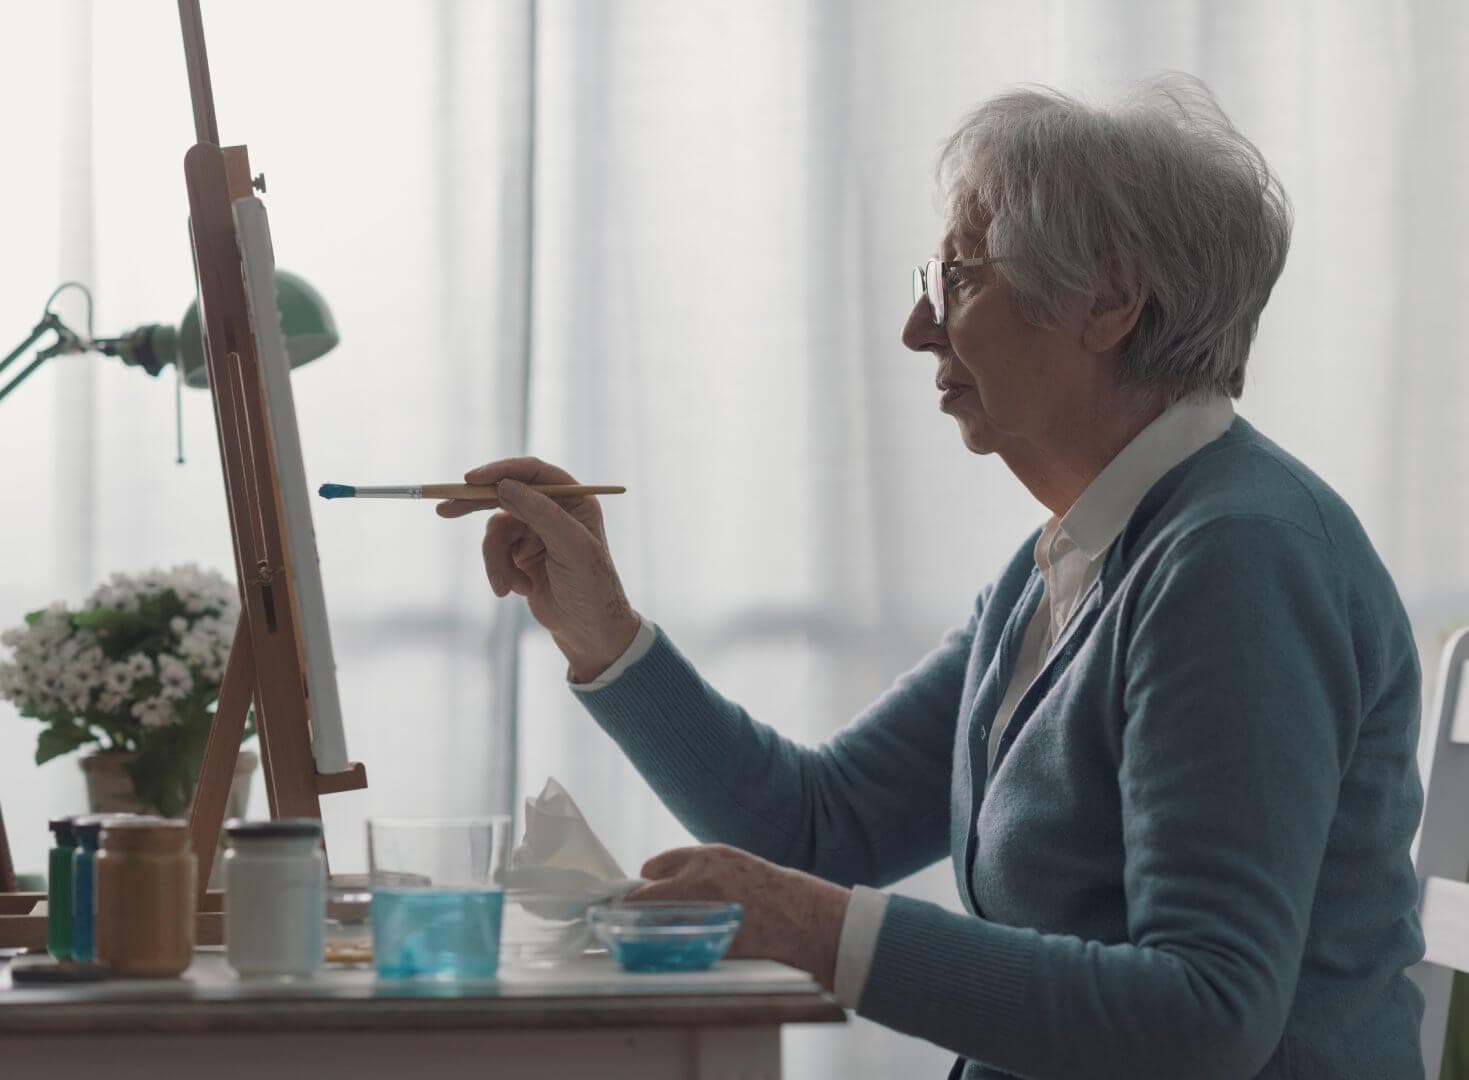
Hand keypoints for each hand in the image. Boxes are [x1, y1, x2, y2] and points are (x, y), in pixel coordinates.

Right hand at [436, 456, 638, 680]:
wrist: (587, 630)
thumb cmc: (591, 587)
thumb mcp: (571, 547)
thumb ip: (541, 513)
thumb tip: (505, 486)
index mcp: (575, 500)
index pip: (534, 472)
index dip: (502, 471)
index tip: (471, 479)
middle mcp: (554, 510)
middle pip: (506, 493)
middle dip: (476, 504)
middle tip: (445, 508)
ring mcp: (535, 532)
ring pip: (496, 530)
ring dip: (496, 559)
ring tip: (506, 586)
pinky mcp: (520, 554)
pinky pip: (495, 553)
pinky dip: (500, 572)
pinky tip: (516, 590)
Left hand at [629, 843, 850, 989]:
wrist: (800, 917)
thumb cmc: (769, 891)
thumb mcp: (731, 864)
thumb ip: (697, 871)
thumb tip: (661, 884)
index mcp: (706, 858)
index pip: (653, 868)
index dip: (649, 883)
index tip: (648, 894)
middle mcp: (699, 880)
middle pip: (644, 896)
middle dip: (642, 908)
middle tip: (647, 919)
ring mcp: (703, 912)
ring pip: (654, 924)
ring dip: (656, 931)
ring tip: (669, 935)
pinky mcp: (708, 941)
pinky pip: (675, 948)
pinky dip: (676, 951)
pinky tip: (687, 950)